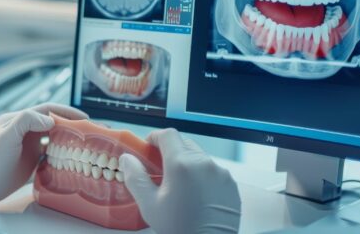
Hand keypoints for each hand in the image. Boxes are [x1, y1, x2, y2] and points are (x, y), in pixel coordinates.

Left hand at [0, 103, 87, 202]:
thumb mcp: (7, 135)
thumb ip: (27, 120)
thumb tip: (50, 120)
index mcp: (18, 119)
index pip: (46, 110)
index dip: (65, 111)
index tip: (82, 117)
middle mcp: (25, 129)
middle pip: (52, 121)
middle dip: (70, 123)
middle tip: (87, 128)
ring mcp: (29, 144)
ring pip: (53, 136)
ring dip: (67, 137)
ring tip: (83, 141)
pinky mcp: (32, 158)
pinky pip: (51, 151)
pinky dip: (62, 151)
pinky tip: (72, 155)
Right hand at [119, 128, 240, 233]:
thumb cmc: (179, 228)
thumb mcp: (149, 205)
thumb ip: (136, 177)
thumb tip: (127, 158)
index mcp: (181, 164)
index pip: (168, 135)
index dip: (156, 136)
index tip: (148, 146)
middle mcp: (204, 163)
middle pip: (184, 144)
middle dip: (171, 151)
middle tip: (160, 168)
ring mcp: (221, 173)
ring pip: (200, 157)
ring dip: (188, 163)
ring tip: (180, 185)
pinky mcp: (231, 184)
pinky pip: (214, 171)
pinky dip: (203, 176)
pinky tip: (196, 194)